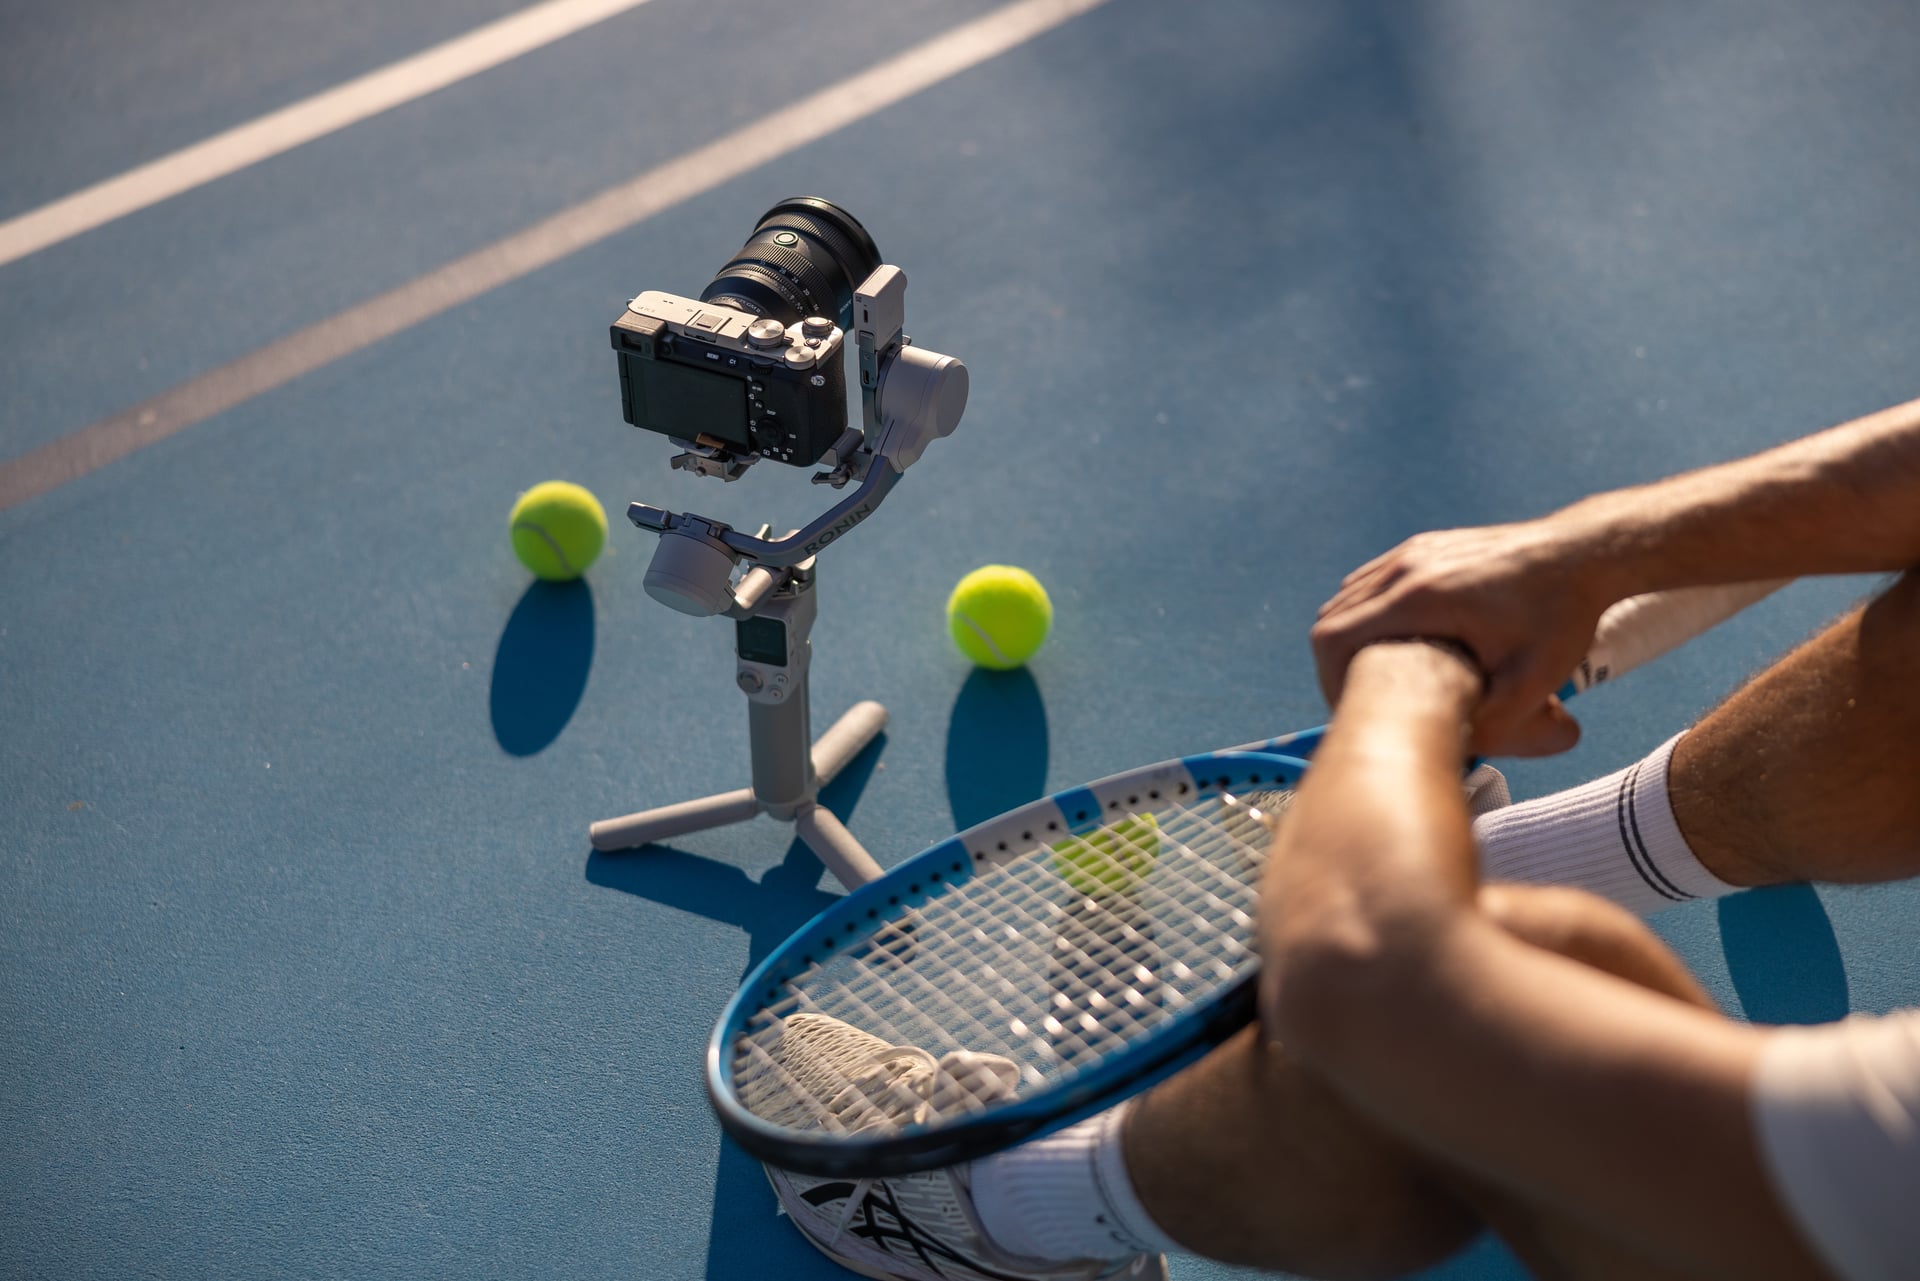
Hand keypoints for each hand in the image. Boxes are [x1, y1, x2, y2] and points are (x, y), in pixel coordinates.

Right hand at [1311, 519, 1619, 756]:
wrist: (1585, 554)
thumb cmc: (1561, 617)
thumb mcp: (1533, 683)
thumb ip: (1492, 725)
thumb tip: (1448, 754)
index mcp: (1421, 599)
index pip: (1333, 638)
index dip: (1329, 681)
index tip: (1354, 708)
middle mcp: (1407, 568)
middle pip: (1329, 619)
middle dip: (1335, 666)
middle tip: (1364, 699)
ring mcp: (1413, 552)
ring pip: (1346, 598)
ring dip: (1351, 639)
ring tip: (1380, 674)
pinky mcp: (1424, 547)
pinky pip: (1371, 582)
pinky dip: (1369, 615)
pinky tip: (1400, 642)